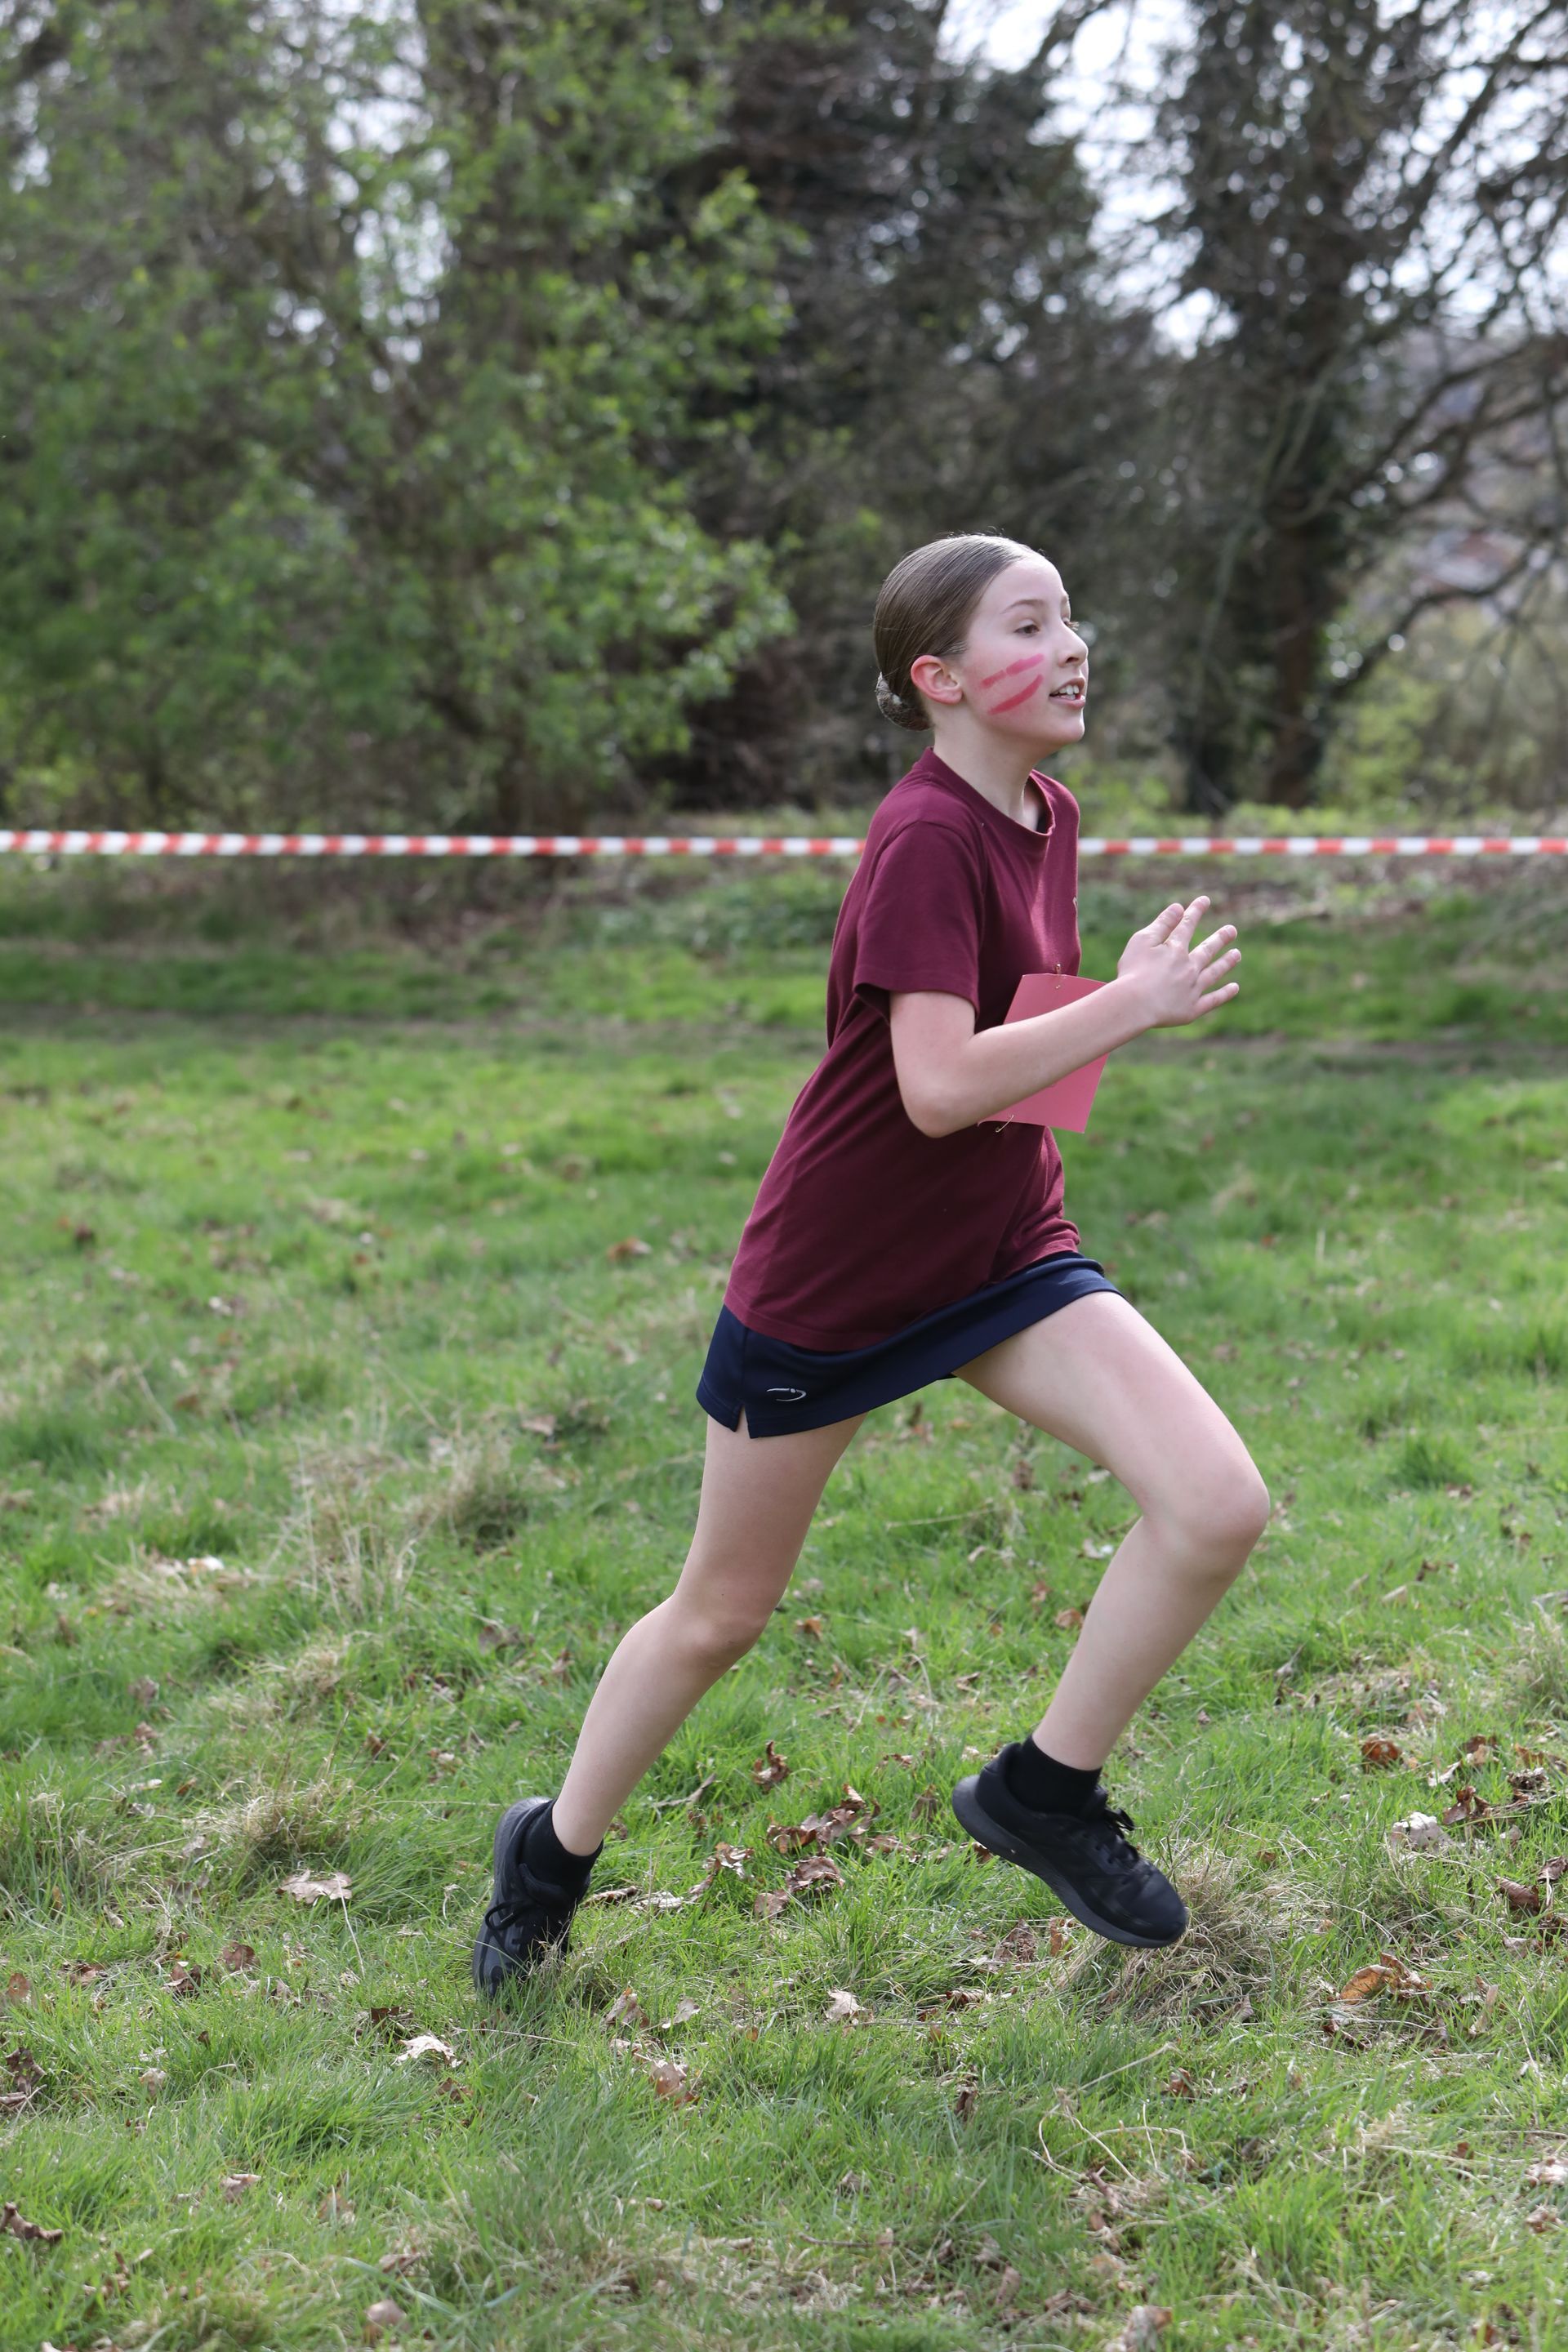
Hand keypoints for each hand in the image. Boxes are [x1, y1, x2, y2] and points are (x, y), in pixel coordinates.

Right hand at [1115, 895, 1240, 1030]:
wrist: (1135, 1005)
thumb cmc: (1133, 972)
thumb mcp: (1142, 941)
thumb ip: (1162, 924)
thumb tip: (1179, 907)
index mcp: (1175, 949)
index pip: (1187, 925)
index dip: (1196, 911)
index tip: (1205, 900)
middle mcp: (1189, 967)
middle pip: (1207, 949)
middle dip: (1220, 938)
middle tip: (1232, 930)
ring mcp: (1192, 988)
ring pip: (1214, 972)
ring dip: (1226, 962)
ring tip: (1237, 954)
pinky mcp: (1192, 1009)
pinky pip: (1213, 1000)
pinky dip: (1225, 994)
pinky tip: (1235, 988)